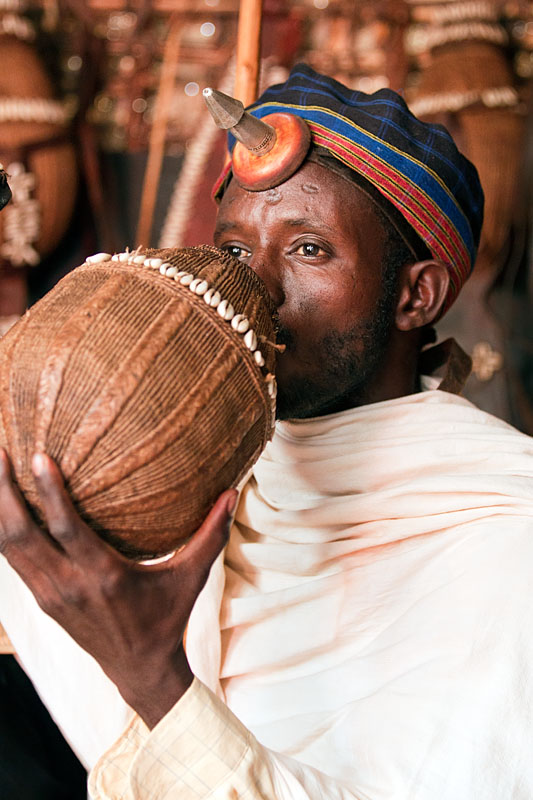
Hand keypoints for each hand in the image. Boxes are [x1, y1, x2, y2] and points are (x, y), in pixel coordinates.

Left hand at [0, 449, 236, 727]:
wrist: (139, 669)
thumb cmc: (166, 617)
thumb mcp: (191, 577)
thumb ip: (211, 535)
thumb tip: (232, 493)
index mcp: (105, 576)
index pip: (67, 529)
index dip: (49, 493)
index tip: (37, 456)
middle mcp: (69, 585)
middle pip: (20, 536)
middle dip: (4, 493)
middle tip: (0, 452)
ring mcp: (50, 594)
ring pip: (8, 548)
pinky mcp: (43, 599)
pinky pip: (13, 560)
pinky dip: (2, 531)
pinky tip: (3, 504)